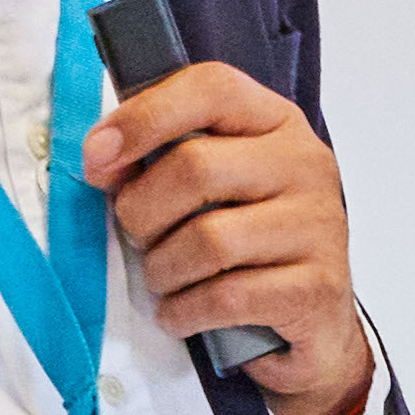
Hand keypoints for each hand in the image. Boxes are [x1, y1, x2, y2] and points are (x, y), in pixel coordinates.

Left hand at [72, 56, 373, 414]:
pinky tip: (179, 314)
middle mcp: (305, 164)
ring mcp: (318, 225)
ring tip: (163, 280)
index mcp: (276, 123)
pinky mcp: (316, 288)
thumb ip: (166, 159)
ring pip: (208, 239)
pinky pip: (226, 296)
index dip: (144, 116)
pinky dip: (184, 311)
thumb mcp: (215, 188)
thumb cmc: (248, 247)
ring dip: (162, 269)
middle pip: (196, 167)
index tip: (96, 158)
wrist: (314, 326)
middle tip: (136, 236)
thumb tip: (101, 158)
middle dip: (142, 210)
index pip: (211, 88)